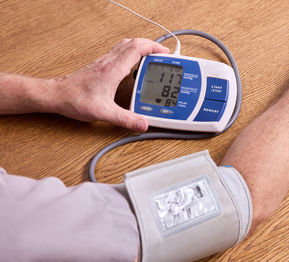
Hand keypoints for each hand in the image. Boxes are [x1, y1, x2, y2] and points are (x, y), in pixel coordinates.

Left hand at [51, 38, 168, 131]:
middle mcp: (109, 62)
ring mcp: (104, 62)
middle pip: (133, 43)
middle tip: (162, 53)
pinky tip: (134, 63)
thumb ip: (125, 119)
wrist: (56, 95)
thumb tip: (142, 123)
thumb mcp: (104, 112)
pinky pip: (119, 52)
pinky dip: (131, 52)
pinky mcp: (100, 66)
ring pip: (126, 45)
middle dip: (151, 45)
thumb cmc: (74, 100)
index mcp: (113, 69)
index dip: (153, 48)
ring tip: (151, 55)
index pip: (137, 49)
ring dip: (141, 46)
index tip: (165, 53)